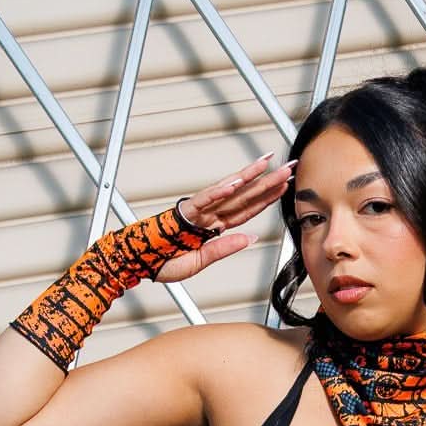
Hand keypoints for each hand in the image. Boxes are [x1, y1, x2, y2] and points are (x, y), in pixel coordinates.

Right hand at [155, 151, 296, 283]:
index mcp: (215, 227)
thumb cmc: (163, 261)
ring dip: (249, 178)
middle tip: (288, 167)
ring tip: (268, 164)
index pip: (247, 210)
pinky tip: (237, 182)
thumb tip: (251, 239)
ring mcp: (199, 211)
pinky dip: (220, 191)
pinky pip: (205, 200)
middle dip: (267, 182)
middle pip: (244, 196)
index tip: (284, 185)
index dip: (266, 197)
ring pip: (228, 191)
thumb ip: (225, 248)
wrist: (137, 261)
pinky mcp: (185, 212)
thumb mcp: (200, 262)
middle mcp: (210, 215)